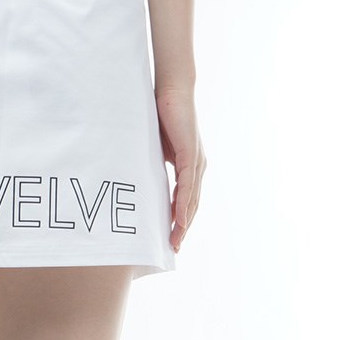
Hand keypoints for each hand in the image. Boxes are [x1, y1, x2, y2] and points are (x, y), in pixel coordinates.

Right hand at [155, 86, 206, 253]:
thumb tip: (140, 180)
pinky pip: (188, 186)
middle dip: (183, 229)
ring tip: (175, 241)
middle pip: (191, 206)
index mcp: (189, 166)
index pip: (185, 200)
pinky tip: (178, 219)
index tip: (171, 239)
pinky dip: (183, 204)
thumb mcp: (154, 148)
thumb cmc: (161, 115)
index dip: (179, 220)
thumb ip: (153, 165)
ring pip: (192, 201)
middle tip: (173, 249)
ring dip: (184, 223)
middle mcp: (197, 166)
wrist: (171, 90)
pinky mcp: (192, 155)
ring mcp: (197, 162)